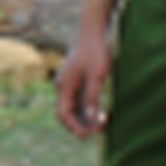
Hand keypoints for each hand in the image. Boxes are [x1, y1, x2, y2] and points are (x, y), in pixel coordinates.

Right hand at [54, 19, 115, 142]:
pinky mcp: (76, 79)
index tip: (90, 134)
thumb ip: (92, 97)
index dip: (75, 127)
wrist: (93, 30)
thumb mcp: (97, 76)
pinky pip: (78, 100)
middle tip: (99, 131)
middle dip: (80, 125)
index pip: (63, 114)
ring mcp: (68, 83)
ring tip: (102, 124)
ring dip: (84, 118)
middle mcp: (63, 87)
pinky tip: (100, 112)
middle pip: (66, 114)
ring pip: (72, 108)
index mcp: (64, 86)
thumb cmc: (96, 51)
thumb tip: (90, 118)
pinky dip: (86, 109)